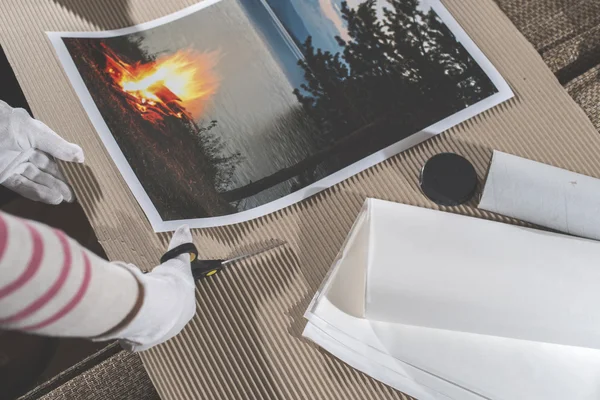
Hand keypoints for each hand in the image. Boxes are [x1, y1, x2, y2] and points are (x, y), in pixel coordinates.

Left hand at [0, 100, 83, 203]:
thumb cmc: (5, 123)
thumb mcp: (35, 132)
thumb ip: (58, 145)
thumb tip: (80, 156)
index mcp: (34, 138)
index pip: (56, 155)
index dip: (69, 166)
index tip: (82, 177)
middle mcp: (26, 152)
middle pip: (48, 170)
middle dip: (62, 182)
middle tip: (76, 193)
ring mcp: (15, 165)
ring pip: (37, 180)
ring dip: (52, 189)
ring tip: (66, 198)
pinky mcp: (5, 175)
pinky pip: (24, 186)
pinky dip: (38, 192)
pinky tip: (52, 197)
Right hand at [98, 225, 196, 351]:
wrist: (157, 306)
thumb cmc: (171, 283)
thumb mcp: (178, 260)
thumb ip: (181, 244)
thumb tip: (185, 228)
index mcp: (186, 309)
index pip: (176, 300)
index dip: (165, 290)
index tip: (154, 282)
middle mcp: (174, 326)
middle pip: (160, 314)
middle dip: (150, 302)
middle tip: (138, 290)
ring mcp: (157, 337)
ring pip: (145, 325)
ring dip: (136, 314)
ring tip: (125, 301)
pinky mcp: (139, 343)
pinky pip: (130, 336)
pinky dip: (123, 327)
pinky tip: (117, 318)